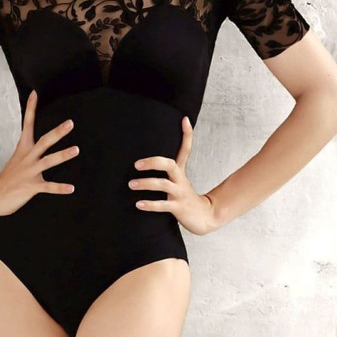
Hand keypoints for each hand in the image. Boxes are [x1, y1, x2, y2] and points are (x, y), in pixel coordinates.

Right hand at [0, 89, 78, 215]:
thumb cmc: (9, 175)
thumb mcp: (18, 156)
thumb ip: (29, 147)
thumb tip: (36, 137)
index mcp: (24, 148)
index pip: (27, 124)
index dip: (31, 108)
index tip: (35, 94)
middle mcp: (28, 157)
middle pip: (44, 141)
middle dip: (58, 132)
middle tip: (70, 123)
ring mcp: (30, 172)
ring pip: (49, 161)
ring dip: (63, 155)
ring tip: (76, 150)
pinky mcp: (32, 186)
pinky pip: (49, 187)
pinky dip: (60, 188)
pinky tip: (72, 188)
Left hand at [128, 115, 218, 235]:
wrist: (205, 217)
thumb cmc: (185, 197)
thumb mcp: (179, 181)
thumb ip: (168, 171)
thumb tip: (148, 159)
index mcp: (180, 171)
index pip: (186, 149)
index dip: (187, 134)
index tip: (184, 119)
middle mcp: (180, 180)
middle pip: (169, 164)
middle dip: (153, 162)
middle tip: (136, 164)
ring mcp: (180, 193)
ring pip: (163, 185)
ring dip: (145, 183)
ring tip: (131, 184)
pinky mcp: (178, 207)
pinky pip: (163, 205)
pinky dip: (149, 204)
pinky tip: (138, 204)